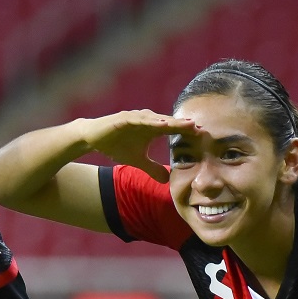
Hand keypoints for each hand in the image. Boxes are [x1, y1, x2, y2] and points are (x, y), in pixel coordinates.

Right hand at [79, 110, 197, 181]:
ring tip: (186, 125)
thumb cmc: (116, 145)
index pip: (174, 129)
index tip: (204, 136)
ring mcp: (136, 118)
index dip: (187, 132)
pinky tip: (160, 124)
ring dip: (172, 121)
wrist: (94, 137)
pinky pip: (139, 120)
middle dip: (185, 125)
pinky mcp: (124, 118)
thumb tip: (167, 180)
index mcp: (153, 129)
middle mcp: (147, 121)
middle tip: (202, 129)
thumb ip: (152, 168)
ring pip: (157, 119)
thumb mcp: (137, 161)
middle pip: (169, 122)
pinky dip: (150, 121)